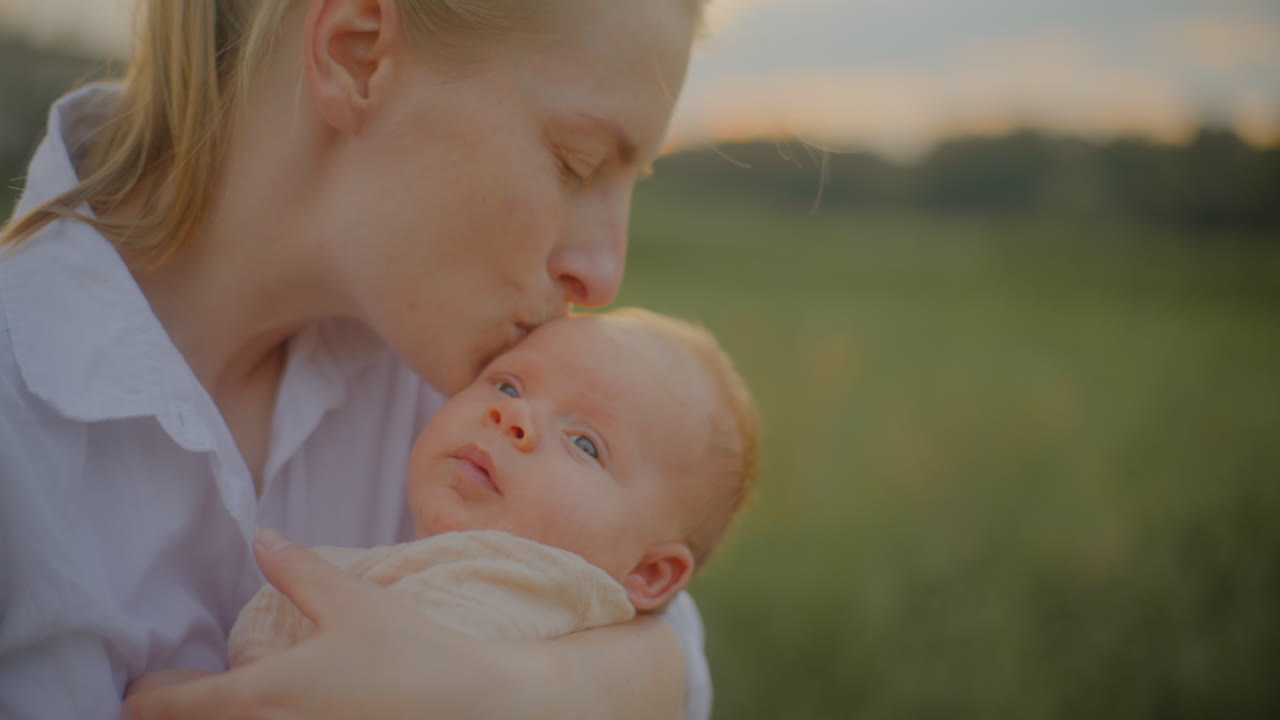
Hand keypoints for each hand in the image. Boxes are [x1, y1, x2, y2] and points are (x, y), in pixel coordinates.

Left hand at [123, 528, 551, 719]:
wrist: (475, 707)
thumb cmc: (412, 654)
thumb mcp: (351, 602)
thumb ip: (297, 571)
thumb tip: (261, 537)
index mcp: (262, 697)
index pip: (175, 707)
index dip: (147, 698)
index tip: (138, 691)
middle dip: (183, 713)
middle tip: (179, 694)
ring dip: (227, 719)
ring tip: (235, 700)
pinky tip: (289, 707)